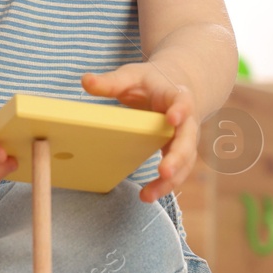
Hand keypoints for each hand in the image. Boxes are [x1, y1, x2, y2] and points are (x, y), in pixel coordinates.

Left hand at [81, 65, 198, 202]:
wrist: (176, 86)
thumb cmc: (151, 82)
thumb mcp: (131, 76)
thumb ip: (111, 81)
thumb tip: (85, 80)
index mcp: (176, 96)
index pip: (182, 102)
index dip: (180, 110)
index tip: (173, 118)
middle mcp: (187, 120)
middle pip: (187, 140)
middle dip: (177, 157)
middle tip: (164, 171)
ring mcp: (185, 139)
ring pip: (185, 162)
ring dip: (170, 180)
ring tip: (148, 195)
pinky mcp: (179, 153)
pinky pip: (177, 172)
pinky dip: (164, 186)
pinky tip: (147, 196)